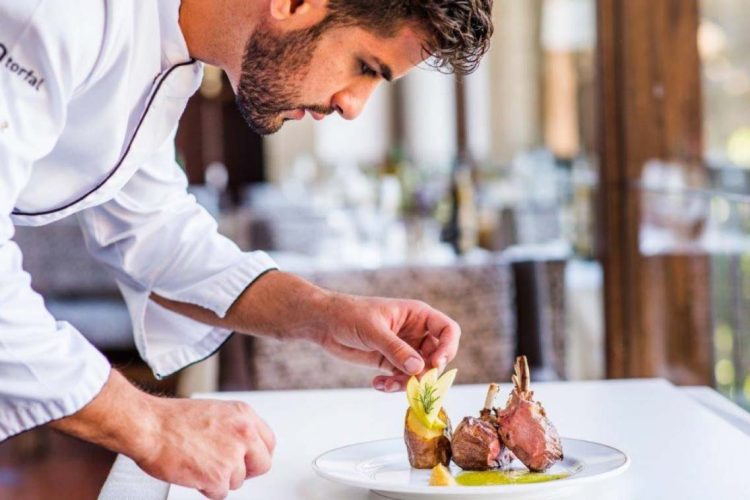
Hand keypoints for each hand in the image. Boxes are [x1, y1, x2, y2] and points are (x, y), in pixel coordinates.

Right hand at [49, 370, 274, 498]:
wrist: (150, 426)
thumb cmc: (173, 419)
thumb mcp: (216, 412)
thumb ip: (235, 428)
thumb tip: (245, 446)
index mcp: (245, 415)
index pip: (268, 442)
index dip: (256, 454)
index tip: (248, 459)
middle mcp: (244, 433)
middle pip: (262, 464)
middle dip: (246, 471)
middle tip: (227, 470)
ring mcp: (233, 456)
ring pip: (238, 481)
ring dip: (220, 478)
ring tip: (199, 463)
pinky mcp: (219, 477)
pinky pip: (221, 493)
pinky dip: (207, 488)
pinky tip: (194, 473)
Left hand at [313, 293, 460, 391]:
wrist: (325, 323)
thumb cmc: (350, 314)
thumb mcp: (374, 331)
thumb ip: (396, 349)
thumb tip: (419, 369)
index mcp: (417, 315)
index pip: (448, 330)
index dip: (448, 348)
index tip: (436, 364)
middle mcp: (415, 332)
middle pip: (437, 357)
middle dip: (425, 373)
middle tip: (409, 382)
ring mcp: (404, 348)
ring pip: (419, 372)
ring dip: (407, 382)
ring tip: (387, 384)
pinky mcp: (390, 361)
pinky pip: (402, 378)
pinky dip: (393, 385)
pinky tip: (377, 383)